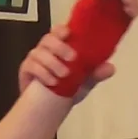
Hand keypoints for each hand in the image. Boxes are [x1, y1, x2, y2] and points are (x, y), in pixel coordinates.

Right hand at [23, 0, 137, 101]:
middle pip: (47, 39)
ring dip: (52, 62)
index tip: (69, 33)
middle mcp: (46, 49)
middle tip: (73, 58)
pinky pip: (32, 67)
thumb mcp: (84, 83)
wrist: (48, 108)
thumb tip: (111, 67)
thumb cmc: (66, 89)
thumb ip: (95, 74)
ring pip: (39, 52)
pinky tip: (52, 82)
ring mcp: (34, 59)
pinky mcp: (26, 70)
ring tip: (64, 75)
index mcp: (60, 46)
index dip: (62, 29)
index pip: (58, 31)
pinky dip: (43, 73)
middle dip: (59, 47)